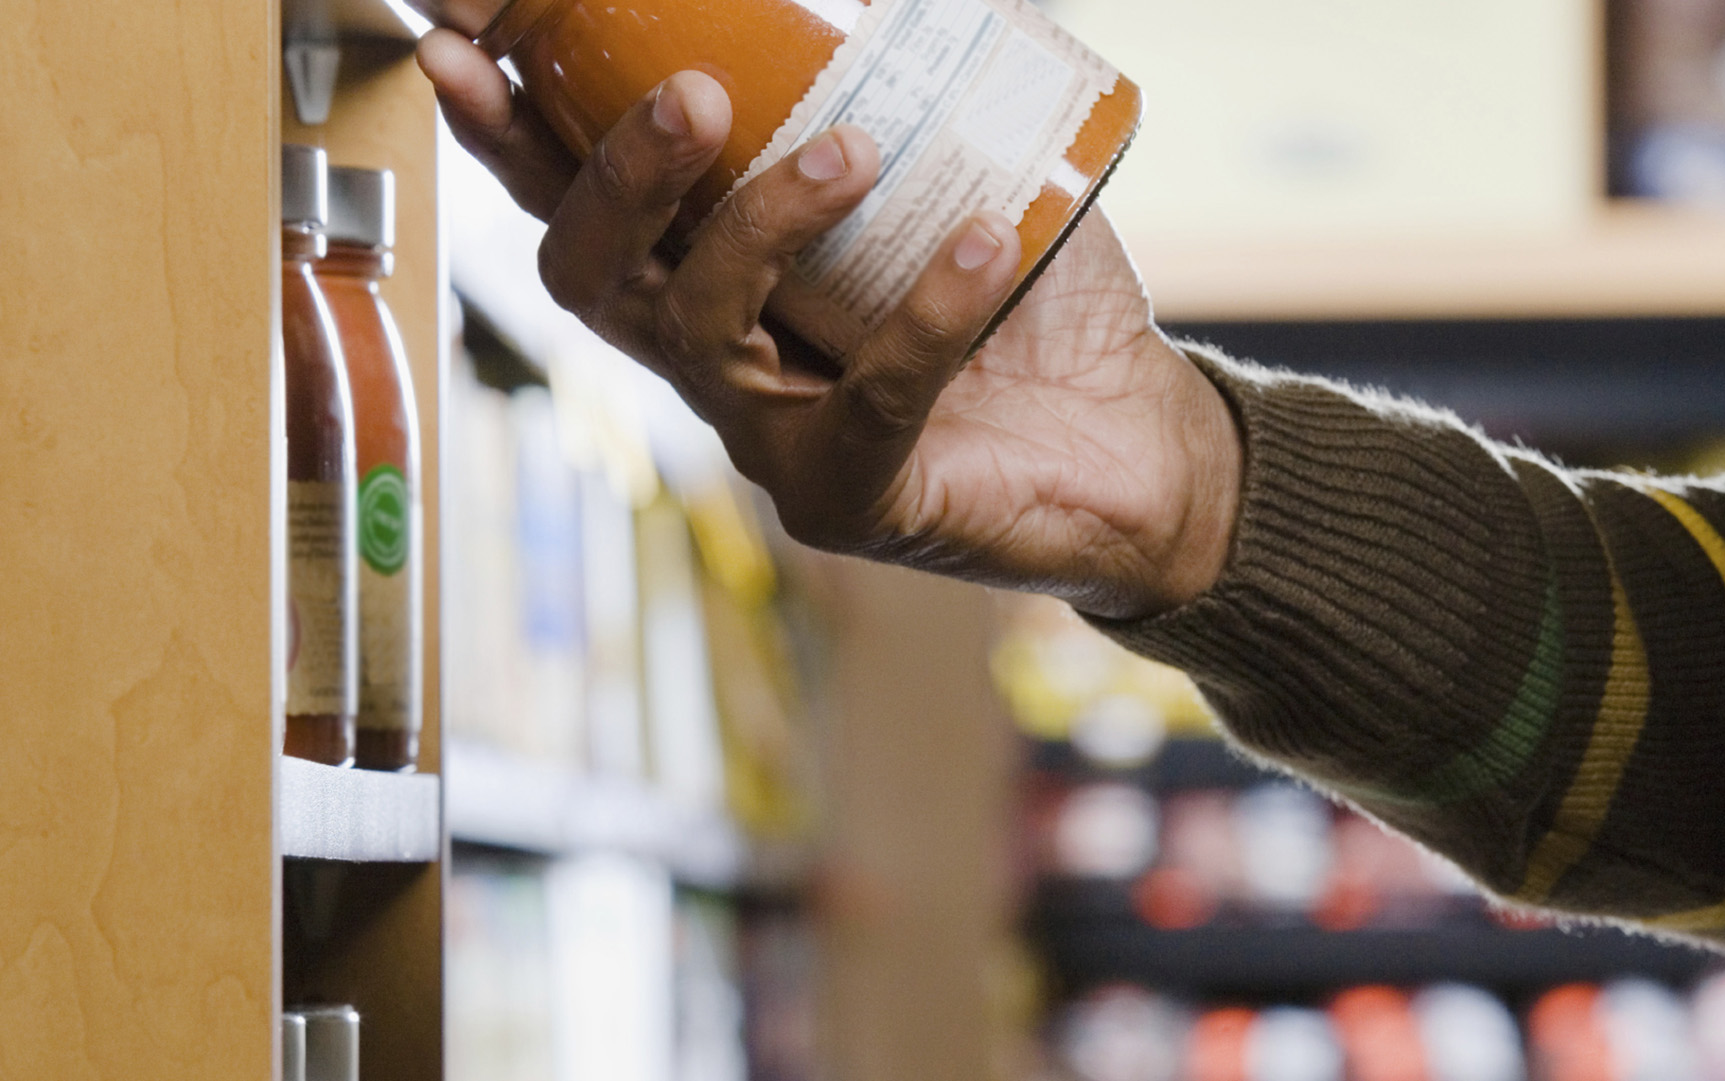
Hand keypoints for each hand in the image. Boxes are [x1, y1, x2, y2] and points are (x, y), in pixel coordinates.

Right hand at [418, 30, 1241, 618]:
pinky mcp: (851, 497)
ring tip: (852, 152)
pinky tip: (986, 249)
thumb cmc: (1039, 295)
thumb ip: (894, 83)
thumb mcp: (955, 167)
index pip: (581, 202)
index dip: (512, 133)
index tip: (465, 48)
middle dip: (616, 179)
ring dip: (760, 227)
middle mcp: (718, 358)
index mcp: (714, 274)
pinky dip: (926, 319)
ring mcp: (773, 437)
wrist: (1140, 434)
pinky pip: (869, 403)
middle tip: (686, 97)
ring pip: (699, 333)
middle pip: (591, 277)